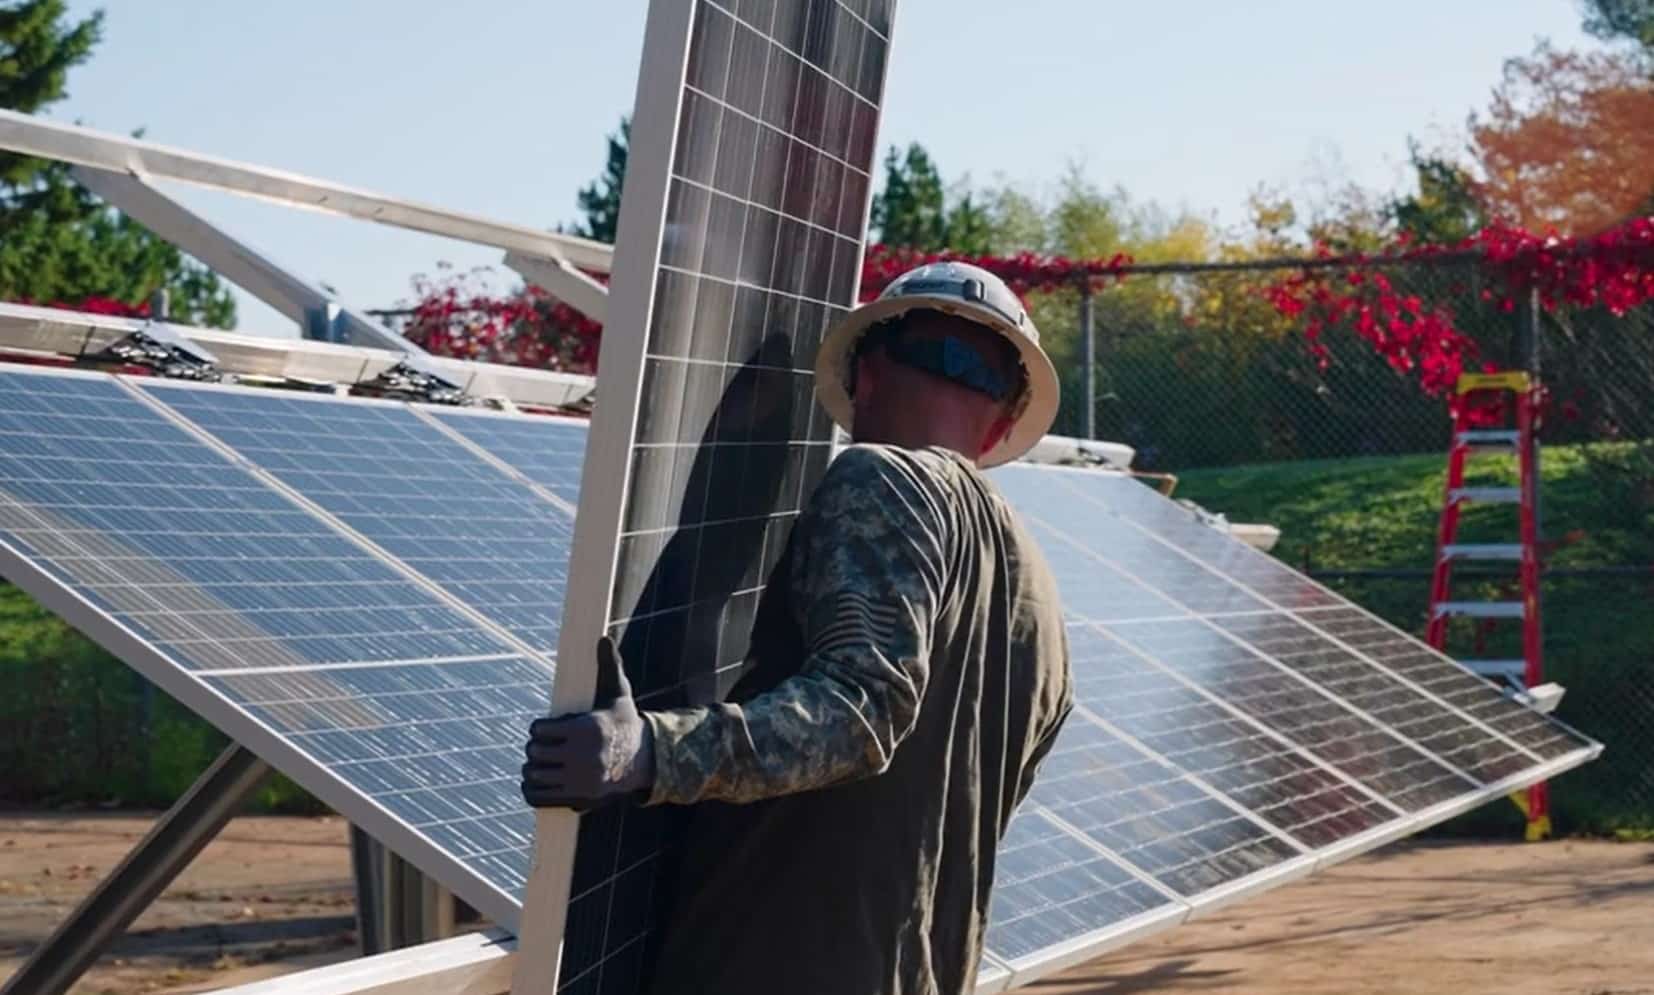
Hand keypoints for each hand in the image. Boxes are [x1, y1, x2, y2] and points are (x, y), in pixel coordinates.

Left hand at [521, 636, 654, 810]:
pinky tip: (539, 781)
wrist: (642, 761)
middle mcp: (583, 757)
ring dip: (532, 769)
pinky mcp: (577, 799)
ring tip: (541, 763)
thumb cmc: (623, 723)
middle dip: (535, 748)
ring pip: (533, 775)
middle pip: (533, 752)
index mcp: (587, 729)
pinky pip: (537, 797)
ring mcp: (579, 781)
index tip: (546, 729)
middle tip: (542, 747)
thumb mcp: (619, 694)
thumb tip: (603, 638)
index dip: (539, 728)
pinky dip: (532, 790)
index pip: (539, 730)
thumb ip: (609, 666)